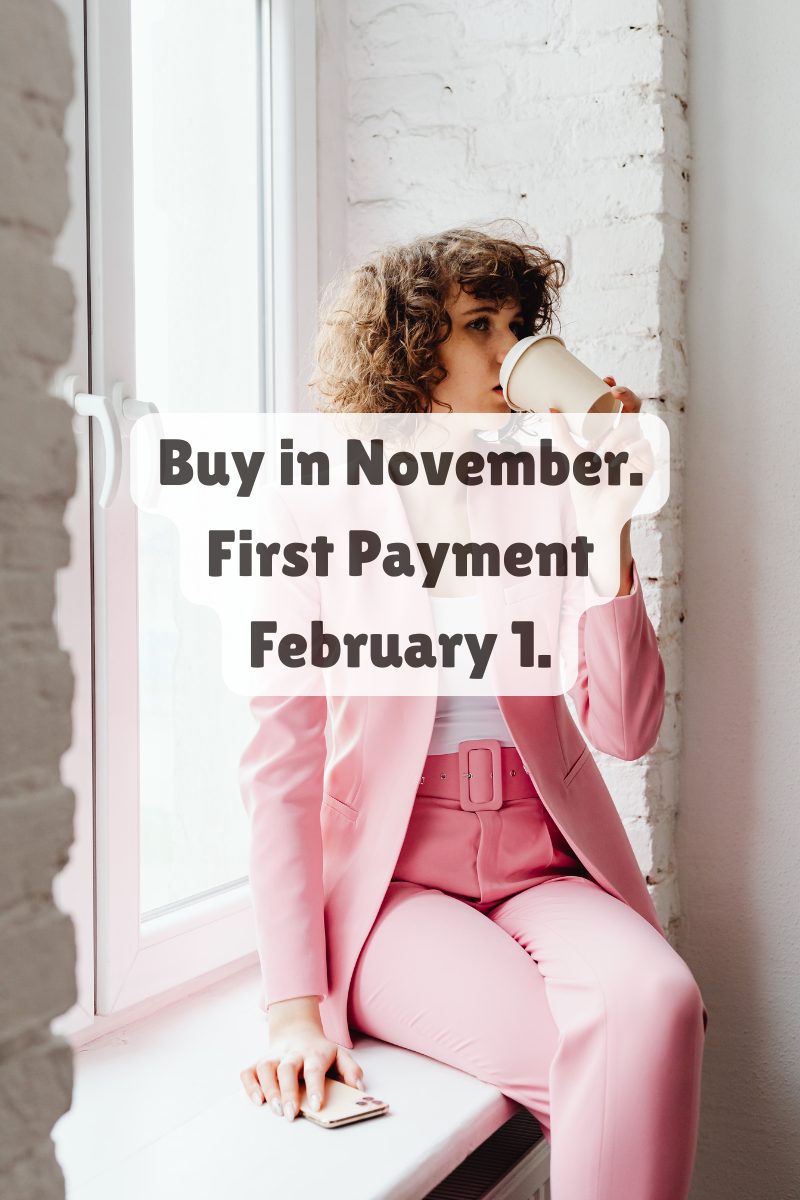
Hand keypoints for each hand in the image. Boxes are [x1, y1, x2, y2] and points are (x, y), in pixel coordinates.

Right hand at [240, 1017, 364, 1121]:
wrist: (296, 1029)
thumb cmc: (319, 1051)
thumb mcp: (339, 1055)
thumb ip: (351, 1071)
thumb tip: (358, 1089)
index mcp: (314, 1053)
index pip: (314, 1068)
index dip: (315, 1087)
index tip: (316, 1105)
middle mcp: (292, 1053)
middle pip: (287, 1068)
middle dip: (288, 1092)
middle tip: (291, 1114)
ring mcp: (274, 1056)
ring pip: (265, 1068)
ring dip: (268, 1089)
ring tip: (276, 1109)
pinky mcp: (259, 1061)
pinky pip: (248, 1071)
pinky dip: (249, 1085)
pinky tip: (257, 1100)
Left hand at [548, 375, 653, 531]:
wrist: (596, 513)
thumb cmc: (584, 487)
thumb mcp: (569, 454)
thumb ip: (561, 432)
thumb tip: (550, 408)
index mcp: (611, 434)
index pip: (618, 406)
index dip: (616, 390)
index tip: (606, 378)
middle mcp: (627, 439)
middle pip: (634, 408)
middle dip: (626, 394)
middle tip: (612, 390)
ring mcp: (638, 450)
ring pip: (633, 427)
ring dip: (615, 438)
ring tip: (601, 456)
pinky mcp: (647, 463)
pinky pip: (642, 444)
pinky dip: (627, 450)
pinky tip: (617, 460)